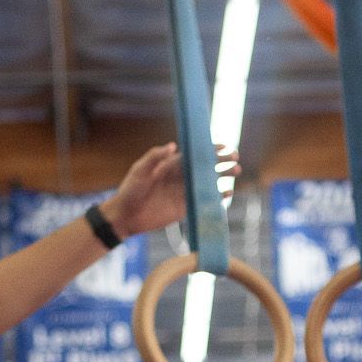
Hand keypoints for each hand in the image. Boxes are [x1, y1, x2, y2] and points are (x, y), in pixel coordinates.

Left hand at [101, 144, 240, 241]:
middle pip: (204, 167)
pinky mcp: (184, 208)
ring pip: (207, 182)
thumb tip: (173, 146)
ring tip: (236, 171)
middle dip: (220, 161)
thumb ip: (155, 157)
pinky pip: (203, 201)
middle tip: (235, 158)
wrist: (126, 216)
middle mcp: (179, 177)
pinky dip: (216, 197)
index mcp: (170, 165)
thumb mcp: (140, 170)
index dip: (208, 150)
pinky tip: (227, 193)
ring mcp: (183, 192)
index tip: (223, 146)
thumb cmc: (130, 190)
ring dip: (222, 176)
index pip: (194, 155)